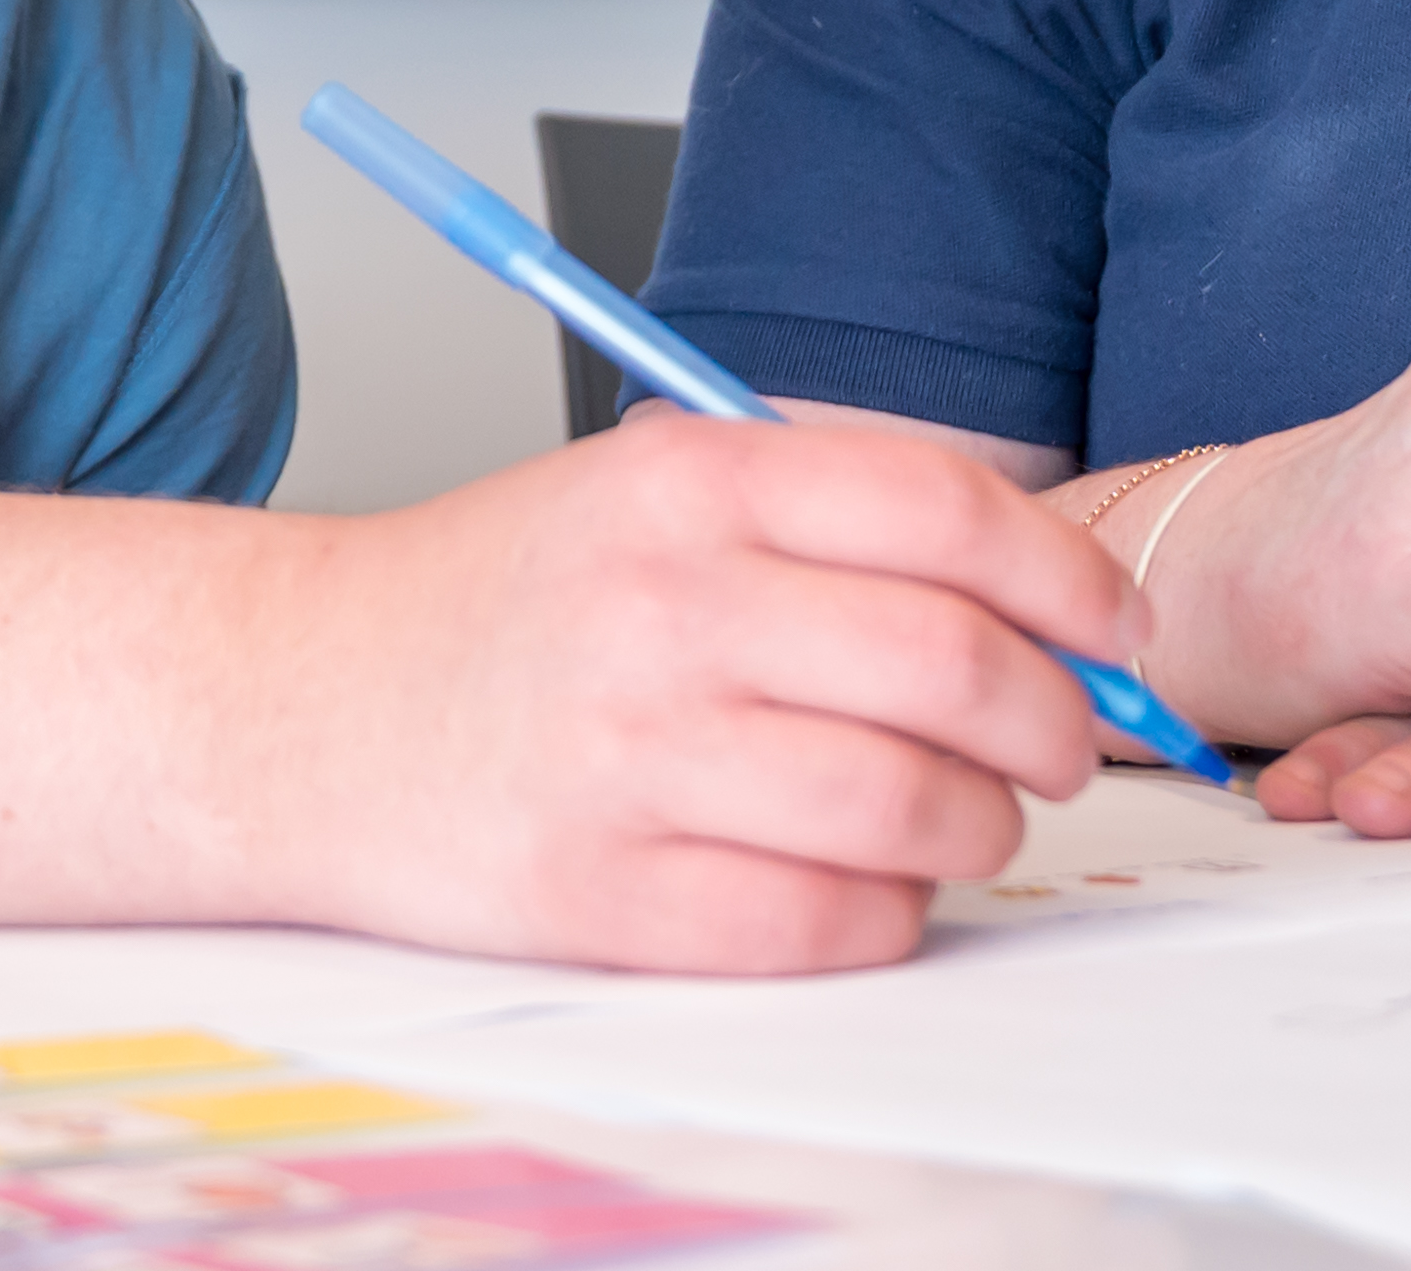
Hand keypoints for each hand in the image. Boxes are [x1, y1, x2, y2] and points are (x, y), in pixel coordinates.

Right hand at [262, 416, 1143, 972]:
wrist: (293, 705)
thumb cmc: (496, 603)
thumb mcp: (643, 491)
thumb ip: (825, 519)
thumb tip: (1043, 600)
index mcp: (687, 486)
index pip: (947, 513)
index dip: (1071, 579)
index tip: (1117, 630)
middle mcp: (664, 609)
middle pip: (956, 669)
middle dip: (1057, 722)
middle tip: (1060, 743)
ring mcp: (630, 757)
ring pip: (912, 809)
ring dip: (980, 831)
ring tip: (959, 819)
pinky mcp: (602, 895)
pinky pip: (826, 925)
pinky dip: (884, 918)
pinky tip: (862, 885)